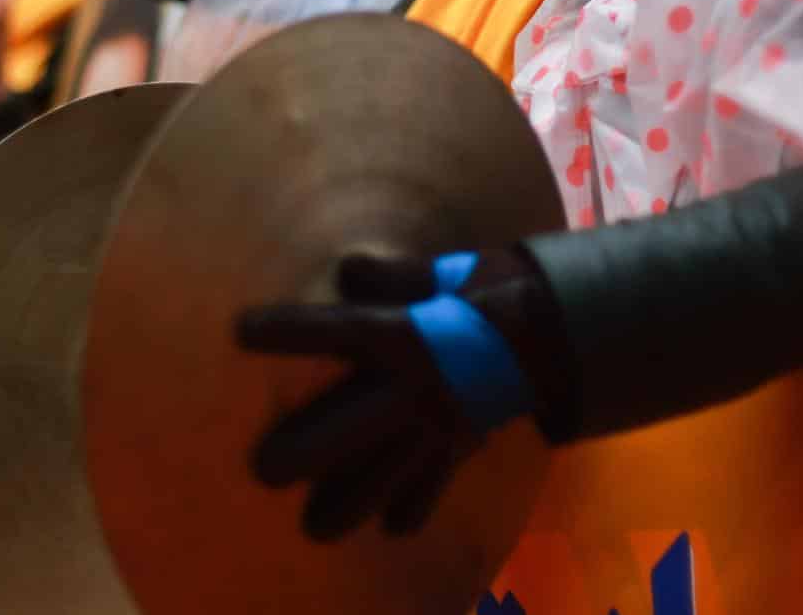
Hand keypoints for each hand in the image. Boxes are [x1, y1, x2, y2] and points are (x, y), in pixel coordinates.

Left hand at [236, 249, 538, 541]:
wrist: (561, 333)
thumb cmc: (495, 293)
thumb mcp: (446, 270)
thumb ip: (392, 274)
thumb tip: (348, 271)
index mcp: (409, 336)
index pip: (339, 331)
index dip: (291, 332)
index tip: (240, 331)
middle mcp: (418, 389)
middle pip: (352, 426)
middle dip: (308, 449)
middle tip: (264, 472)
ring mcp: (440, 426)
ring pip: (387, 474)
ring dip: (350, 502)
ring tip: (314, 529)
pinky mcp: (462, 446)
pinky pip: (435, 486)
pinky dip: (415, 508)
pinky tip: (394, 531)